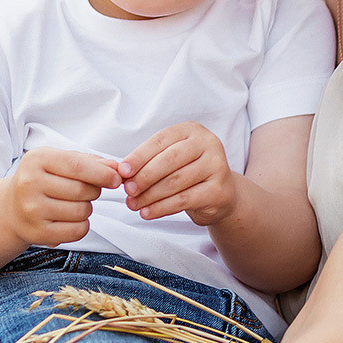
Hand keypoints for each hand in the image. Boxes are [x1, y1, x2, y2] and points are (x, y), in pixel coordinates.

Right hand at [5, 147, 119, 246]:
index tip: (117, 179)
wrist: (12, 208)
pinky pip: (77, 231)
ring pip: (82, 211)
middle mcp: (30, 184)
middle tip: (87, 190)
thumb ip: (88, 162)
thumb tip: (116, 167)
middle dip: (94, 191)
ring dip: (87, 208)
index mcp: (36, 160)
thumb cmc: (43, 180)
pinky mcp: (37, 233)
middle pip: (82, 190)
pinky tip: (70, 219)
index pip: (77, 166)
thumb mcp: (59, 162)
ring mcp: (31, 210)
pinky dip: (82, 225)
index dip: (102, 173)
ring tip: (73, 204)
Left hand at [118, 122, 237, 225]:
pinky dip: (162, 208)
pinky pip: (184, 199)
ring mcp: (216, 166)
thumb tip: (122, 173)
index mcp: (191, 130)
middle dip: (144, 176)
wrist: (220, 195)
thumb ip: (148, 162)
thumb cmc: (188, 174)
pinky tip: (148, 212)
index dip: (139, 156)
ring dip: (150, 195)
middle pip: (169, 160)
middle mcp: (208, 143)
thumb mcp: (169, 161)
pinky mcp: (218, 190)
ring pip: (175, 181)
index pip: (160, 140)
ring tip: (133, 204)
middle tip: (128, 190)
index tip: (122, 171)